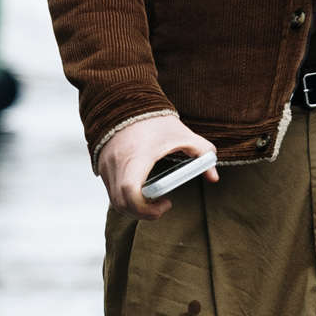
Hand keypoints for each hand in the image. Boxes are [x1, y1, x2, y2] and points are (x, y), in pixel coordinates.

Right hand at [99, 114, 219, 220]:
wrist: (125, 102)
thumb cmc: (155, 120)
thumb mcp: (183, 135)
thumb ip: (203, 154)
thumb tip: (213, 177)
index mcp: (136, 156)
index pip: (130, 192)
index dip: (146, 208)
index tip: (167, 203)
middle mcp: (116, 163)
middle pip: (121, 204)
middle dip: (142, 213)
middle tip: (162, 207)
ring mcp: (105, 166)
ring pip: (115, 201)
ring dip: (134, 208)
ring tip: (153, 198)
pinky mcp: (101, 166)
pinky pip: (111, 191)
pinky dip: (125, 198)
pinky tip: (142, 189)